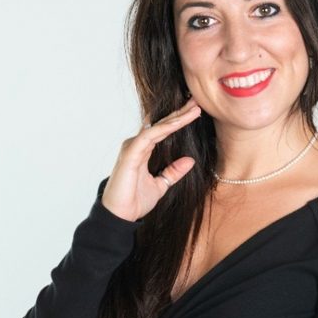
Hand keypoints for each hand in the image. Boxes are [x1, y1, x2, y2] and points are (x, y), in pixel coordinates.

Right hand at [101, 98, 201, 221]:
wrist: (120, 215)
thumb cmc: (135, 200)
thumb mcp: (161, 185)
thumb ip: (173, 172)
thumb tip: (190, 160)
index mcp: (143, 150)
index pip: (163, 130)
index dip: (178, 119)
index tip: (195, 110)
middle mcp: (137, 145)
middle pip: (162, 124)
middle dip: (180, 112)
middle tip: (196, 101)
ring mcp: (133, 147)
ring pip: (158, 127)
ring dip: (176, 118)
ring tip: (194, 110)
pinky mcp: (130, 153)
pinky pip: (150, 136)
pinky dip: (164, 128)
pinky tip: (178, 122)